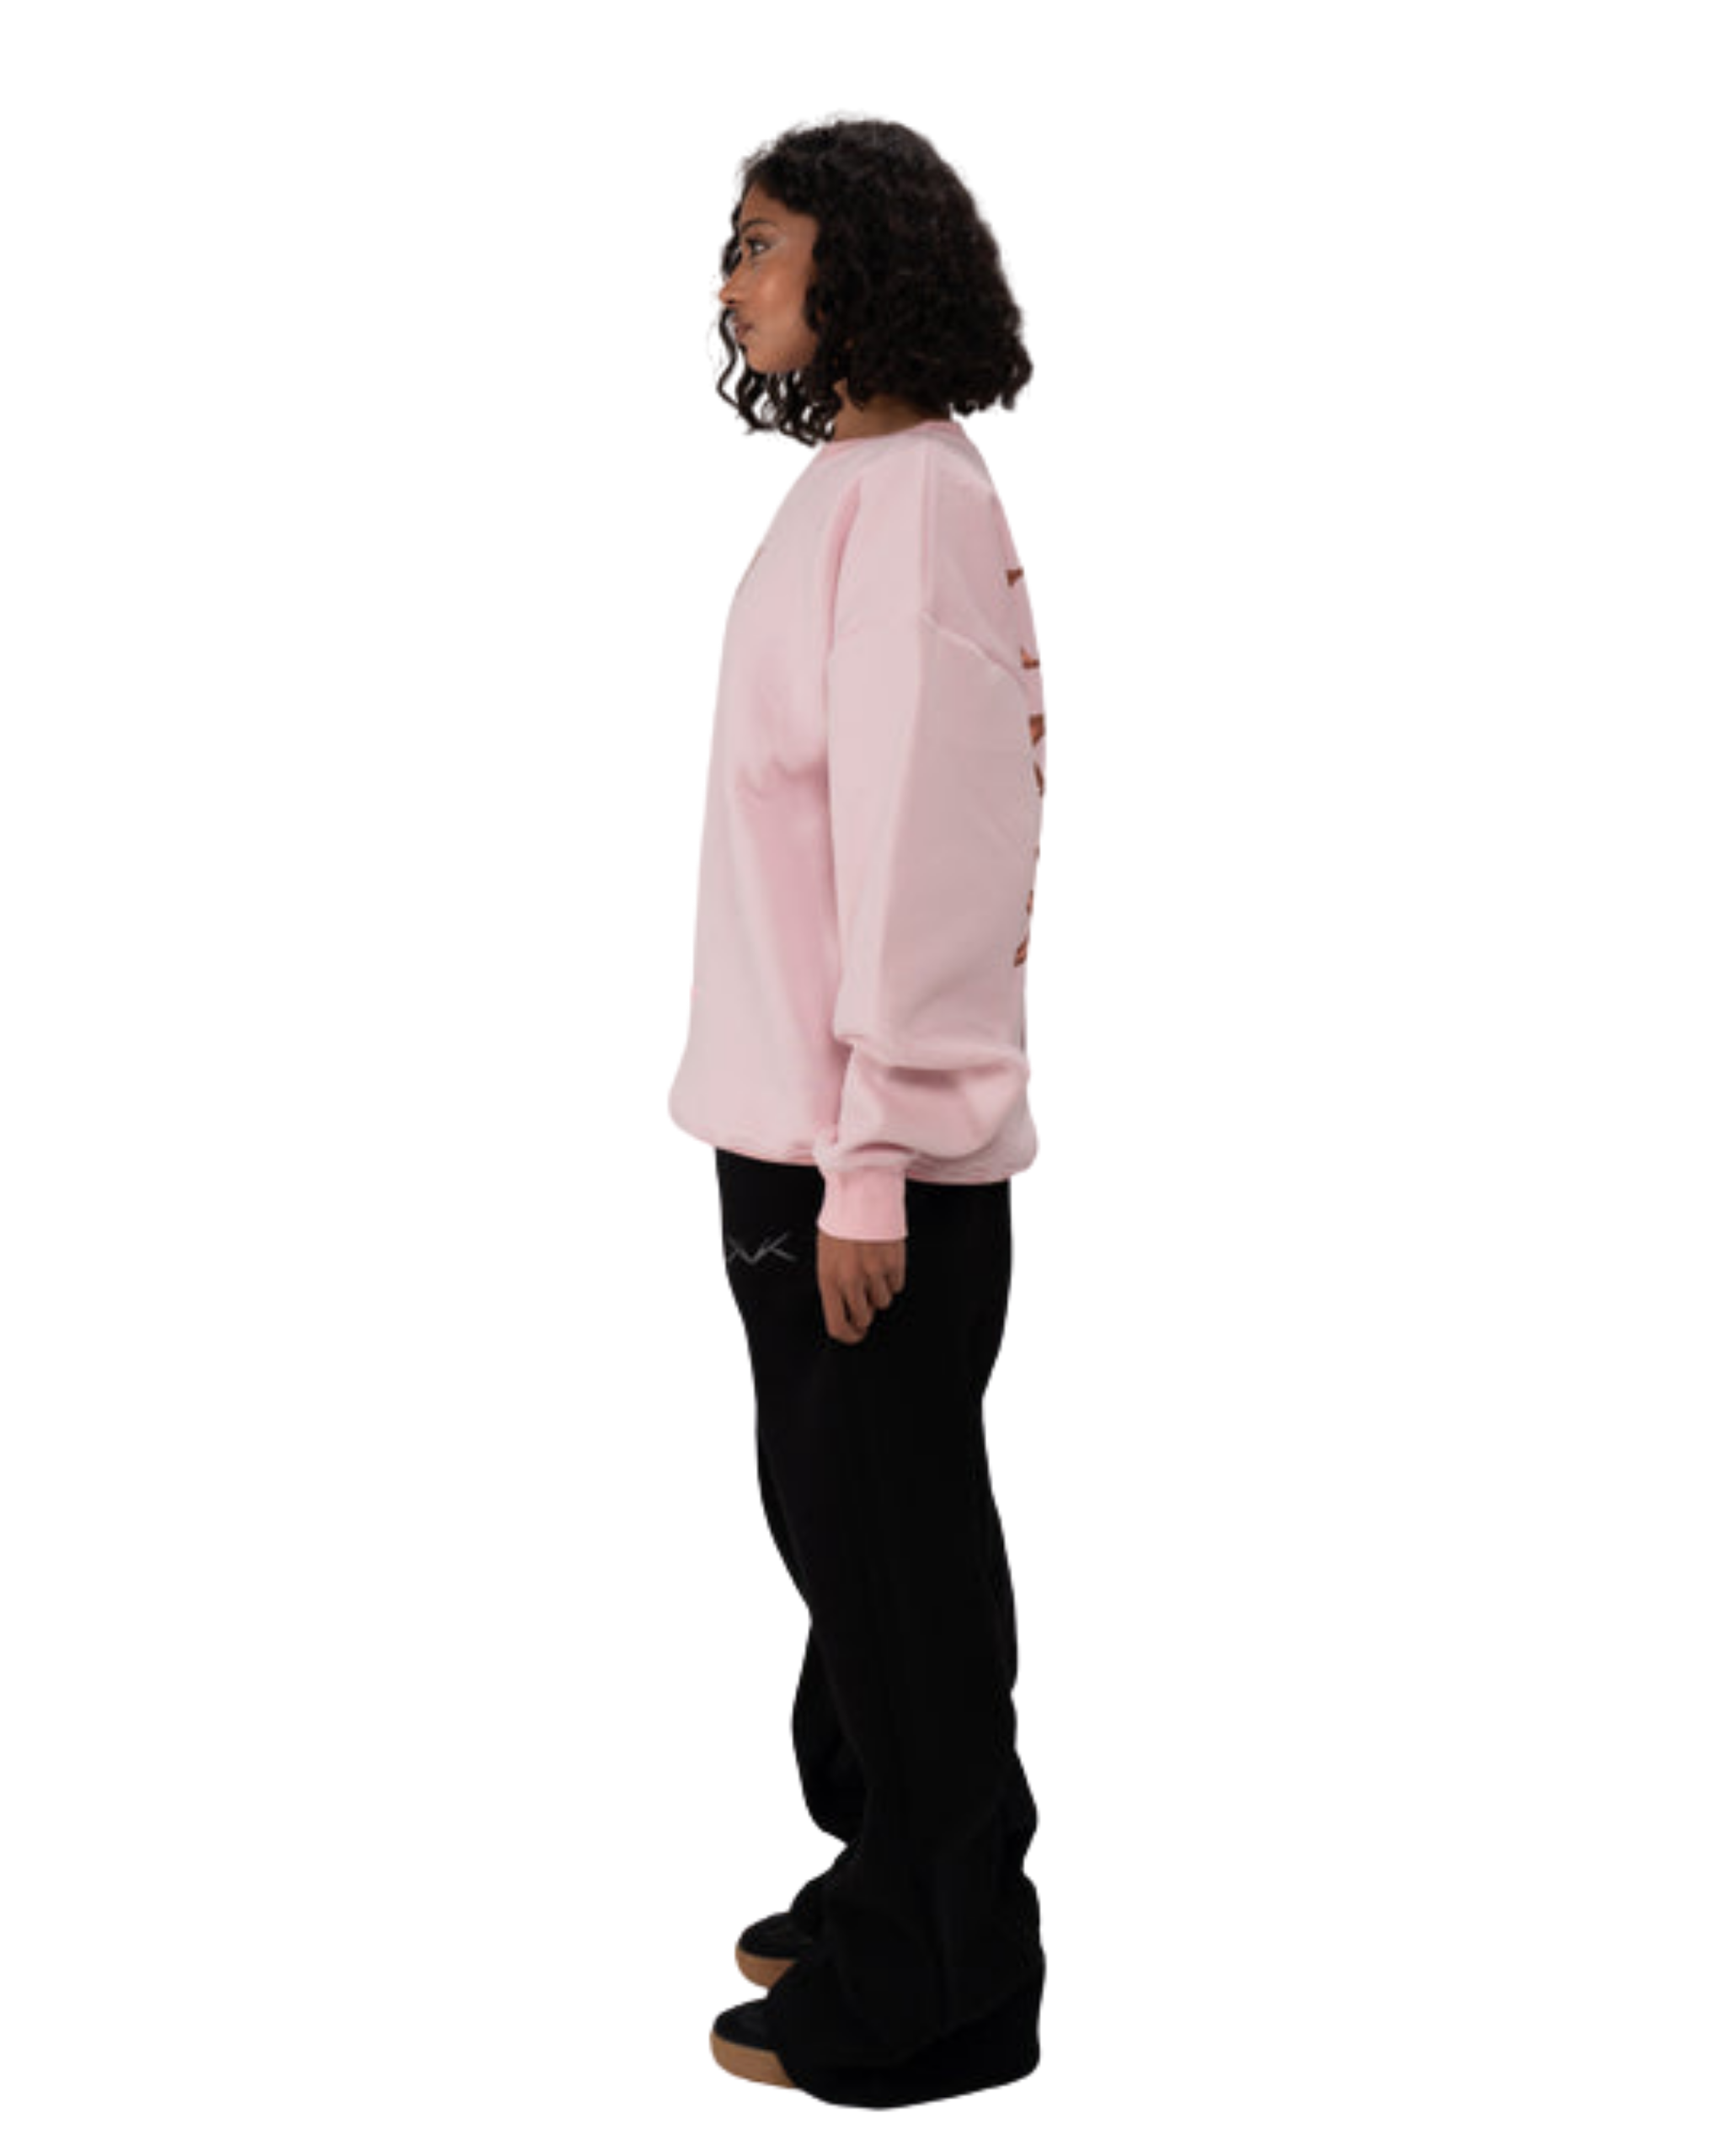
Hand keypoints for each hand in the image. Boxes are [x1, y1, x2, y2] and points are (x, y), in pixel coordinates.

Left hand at [817, 1228, 906, 1343]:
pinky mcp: (893, 1263)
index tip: (856, 1334)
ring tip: (873, 1269)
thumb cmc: (841, 1223)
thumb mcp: (826, 1255)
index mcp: (829, 1279)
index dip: (849, 1336)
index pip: (838, 1325)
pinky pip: (897, 1286)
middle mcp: (851, 1280)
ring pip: (883, 1302)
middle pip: (864, 1317)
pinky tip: (884, 1260)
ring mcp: (874, 1273)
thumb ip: (834, 1283)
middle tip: (866, 1297)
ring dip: (879, 1292)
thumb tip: (846, 1308)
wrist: (861, 1194)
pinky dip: (892, 1278)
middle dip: (865, 1311)